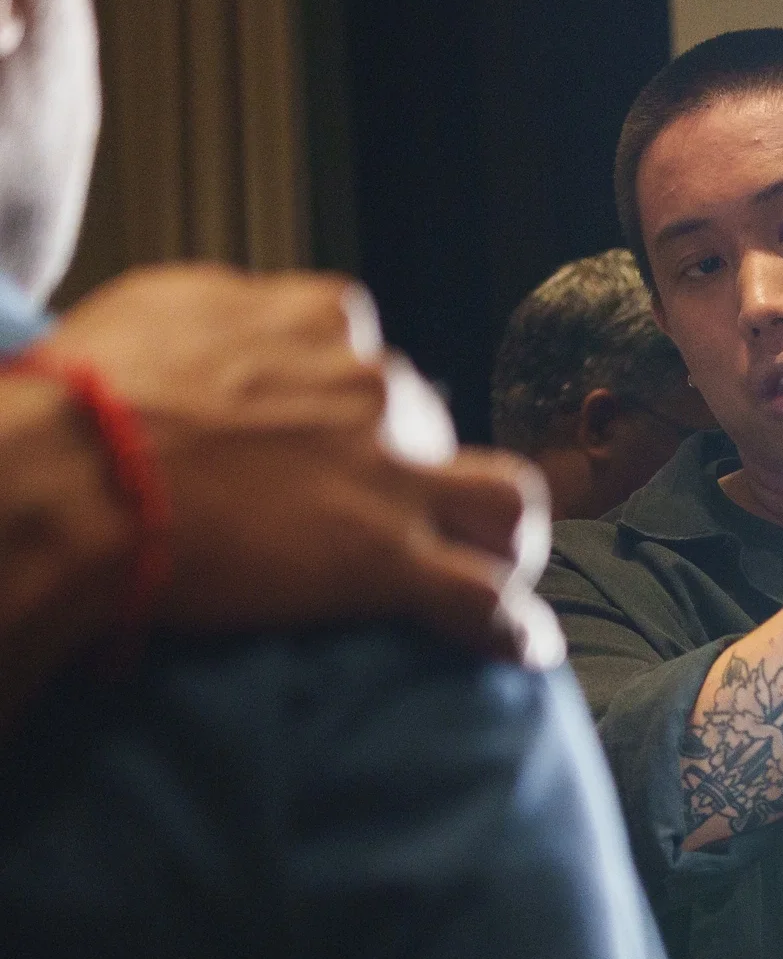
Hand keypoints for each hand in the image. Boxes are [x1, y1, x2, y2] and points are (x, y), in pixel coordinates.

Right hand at [45, 263, 560, 664]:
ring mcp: (394, 476)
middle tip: (378, 515)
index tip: (326, 435)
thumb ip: (230, 317)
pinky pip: (484, 600)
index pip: (372, 355)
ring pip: (506, 502)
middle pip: (434, 432)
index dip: (355, 403)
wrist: (80, 471)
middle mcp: (377, 389)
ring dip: (508, 538)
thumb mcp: (163, 310)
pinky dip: (513, 628)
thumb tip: (240, 338)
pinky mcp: (389, 558)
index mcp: (324, 321)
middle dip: (416, 472)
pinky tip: (526, 649)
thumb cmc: (90, 392)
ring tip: (497, 568)